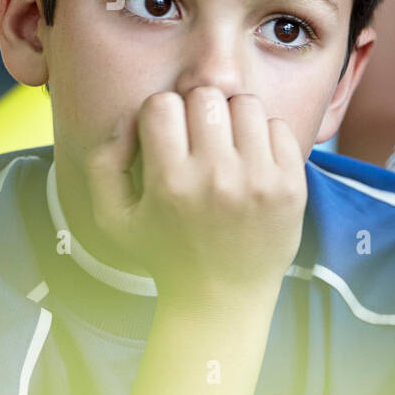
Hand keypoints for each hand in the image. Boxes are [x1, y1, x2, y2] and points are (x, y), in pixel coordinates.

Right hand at [84, 88, 305, 305]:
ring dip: (232, 118)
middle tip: (198, 139)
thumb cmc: (165, 252)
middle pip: (206, 97)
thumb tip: (129, 118)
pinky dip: (264, 135)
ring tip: (227, 146)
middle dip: (197, 111)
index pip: (162, 104)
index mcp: (170, 184)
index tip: (166, 138)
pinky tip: (252, 160)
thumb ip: (103, 163)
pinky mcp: (291, 186)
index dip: (160, 115)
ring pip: (245, 104)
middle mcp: (217, 179)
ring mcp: (259, 181)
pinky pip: (279, 126)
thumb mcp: (113, 218)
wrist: (223, 298)